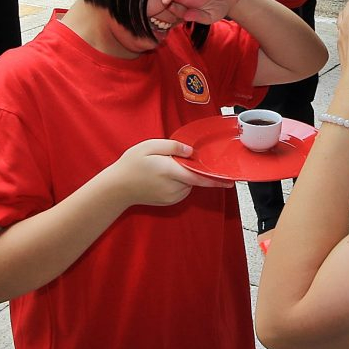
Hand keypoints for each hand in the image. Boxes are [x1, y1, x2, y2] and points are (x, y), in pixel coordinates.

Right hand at [109, 139, 231, 207]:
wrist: (117, 188)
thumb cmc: (131, 165)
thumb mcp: (149, 147)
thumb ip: (172, 147)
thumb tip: (191, 151)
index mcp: (171, 172)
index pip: (199, 176)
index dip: (216, 178)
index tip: (231, 180)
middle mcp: (174, 187)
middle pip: (194, 177)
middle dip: (190, 168)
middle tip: (170, 161)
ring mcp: (172, 197)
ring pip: (189, 184)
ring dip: (184, 176)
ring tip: (163, 169)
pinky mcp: (170, 202)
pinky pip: (182, 190)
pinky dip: (179, 183)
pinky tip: (162, 178)